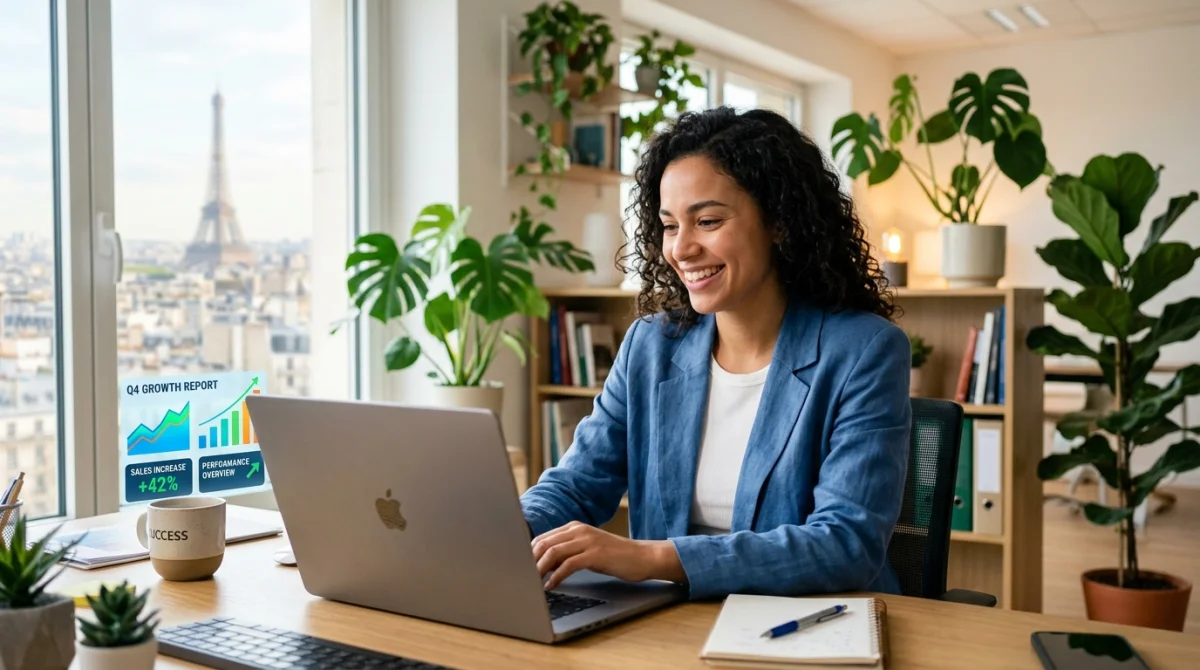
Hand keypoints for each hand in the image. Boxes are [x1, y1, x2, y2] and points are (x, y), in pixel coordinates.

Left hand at [532, 521, 684, 589]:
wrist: (642, 557)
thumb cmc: (615, 556)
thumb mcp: (588, 549)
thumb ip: (567, 552)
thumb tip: (542, 565)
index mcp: (575, 527)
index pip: (543, 538)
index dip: (529, 554)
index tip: (521, 568)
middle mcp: (579, 530)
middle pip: (544, 543)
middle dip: (530, 562)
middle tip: (523, 578)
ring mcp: (587, 540)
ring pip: (553, 552)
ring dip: (539, 570)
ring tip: (533, 583)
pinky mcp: (595, 554)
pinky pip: (568, 565)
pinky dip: (556, 576)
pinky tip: (552, 586)